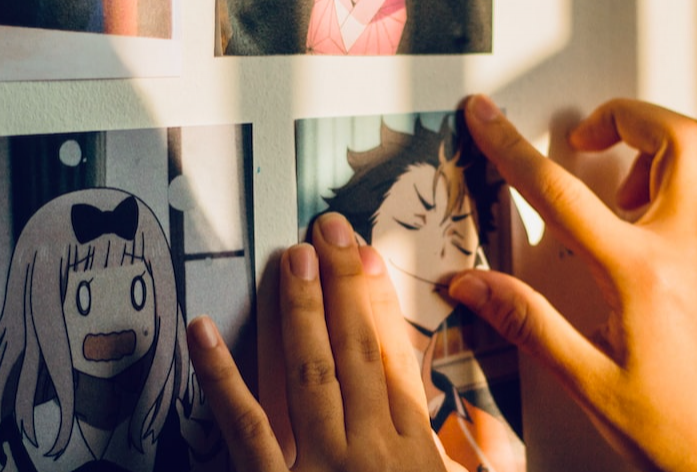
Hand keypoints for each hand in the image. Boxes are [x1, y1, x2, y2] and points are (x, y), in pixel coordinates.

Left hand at [186, 213, 465, 471]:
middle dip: (344, 281)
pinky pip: (246, 426)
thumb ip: (472, 455)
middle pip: (357, 348)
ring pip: (311, 371)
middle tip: (330, 229)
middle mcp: (371, 448)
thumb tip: (493, 420)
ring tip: (294, 256)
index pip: (396, 356)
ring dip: (302, 308)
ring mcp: (322, 465)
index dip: (381, 298)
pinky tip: (202, 332)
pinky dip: (221, 377)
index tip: (367, 254)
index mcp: (414, 448)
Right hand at [450, 95, 696, 471]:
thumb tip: (472, 284)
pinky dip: (696, 176)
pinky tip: (662, 208)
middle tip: (582, 137)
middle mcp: (690, 249)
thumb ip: (525, 321)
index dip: (513, 150)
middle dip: (622, 117)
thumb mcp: (584, 380)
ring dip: (663, 144)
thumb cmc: (673, 429)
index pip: (561, 194)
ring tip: (622, 174)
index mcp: (641, 274)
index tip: (488, 120)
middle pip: (673, 138)